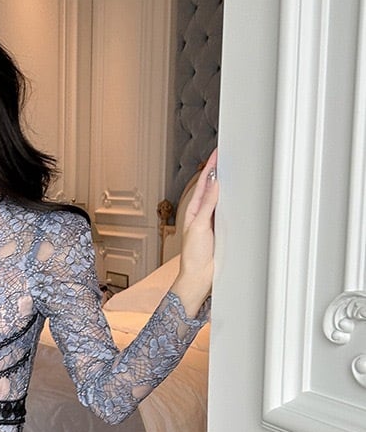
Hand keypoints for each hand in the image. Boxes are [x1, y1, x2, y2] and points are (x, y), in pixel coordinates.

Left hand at [172, 148, 218, 315]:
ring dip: (226, 185)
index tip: (217, 154)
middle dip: (218, 172)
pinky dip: (232, 201)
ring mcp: (212, 223)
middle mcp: (202, 215)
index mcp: (193, 212)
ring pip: (221, 199)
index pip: (203, 184)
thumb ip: (207, 205)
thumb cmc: (193, 256)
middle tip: (226, 156)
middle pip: (212, 189)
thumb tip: (214, 184)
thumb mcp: (199, 226)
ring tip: (232, 169)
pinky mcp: (221, 231)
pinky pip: (228, 211)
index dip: (210, 168)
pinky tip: (238, 195)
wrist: (199, 277)